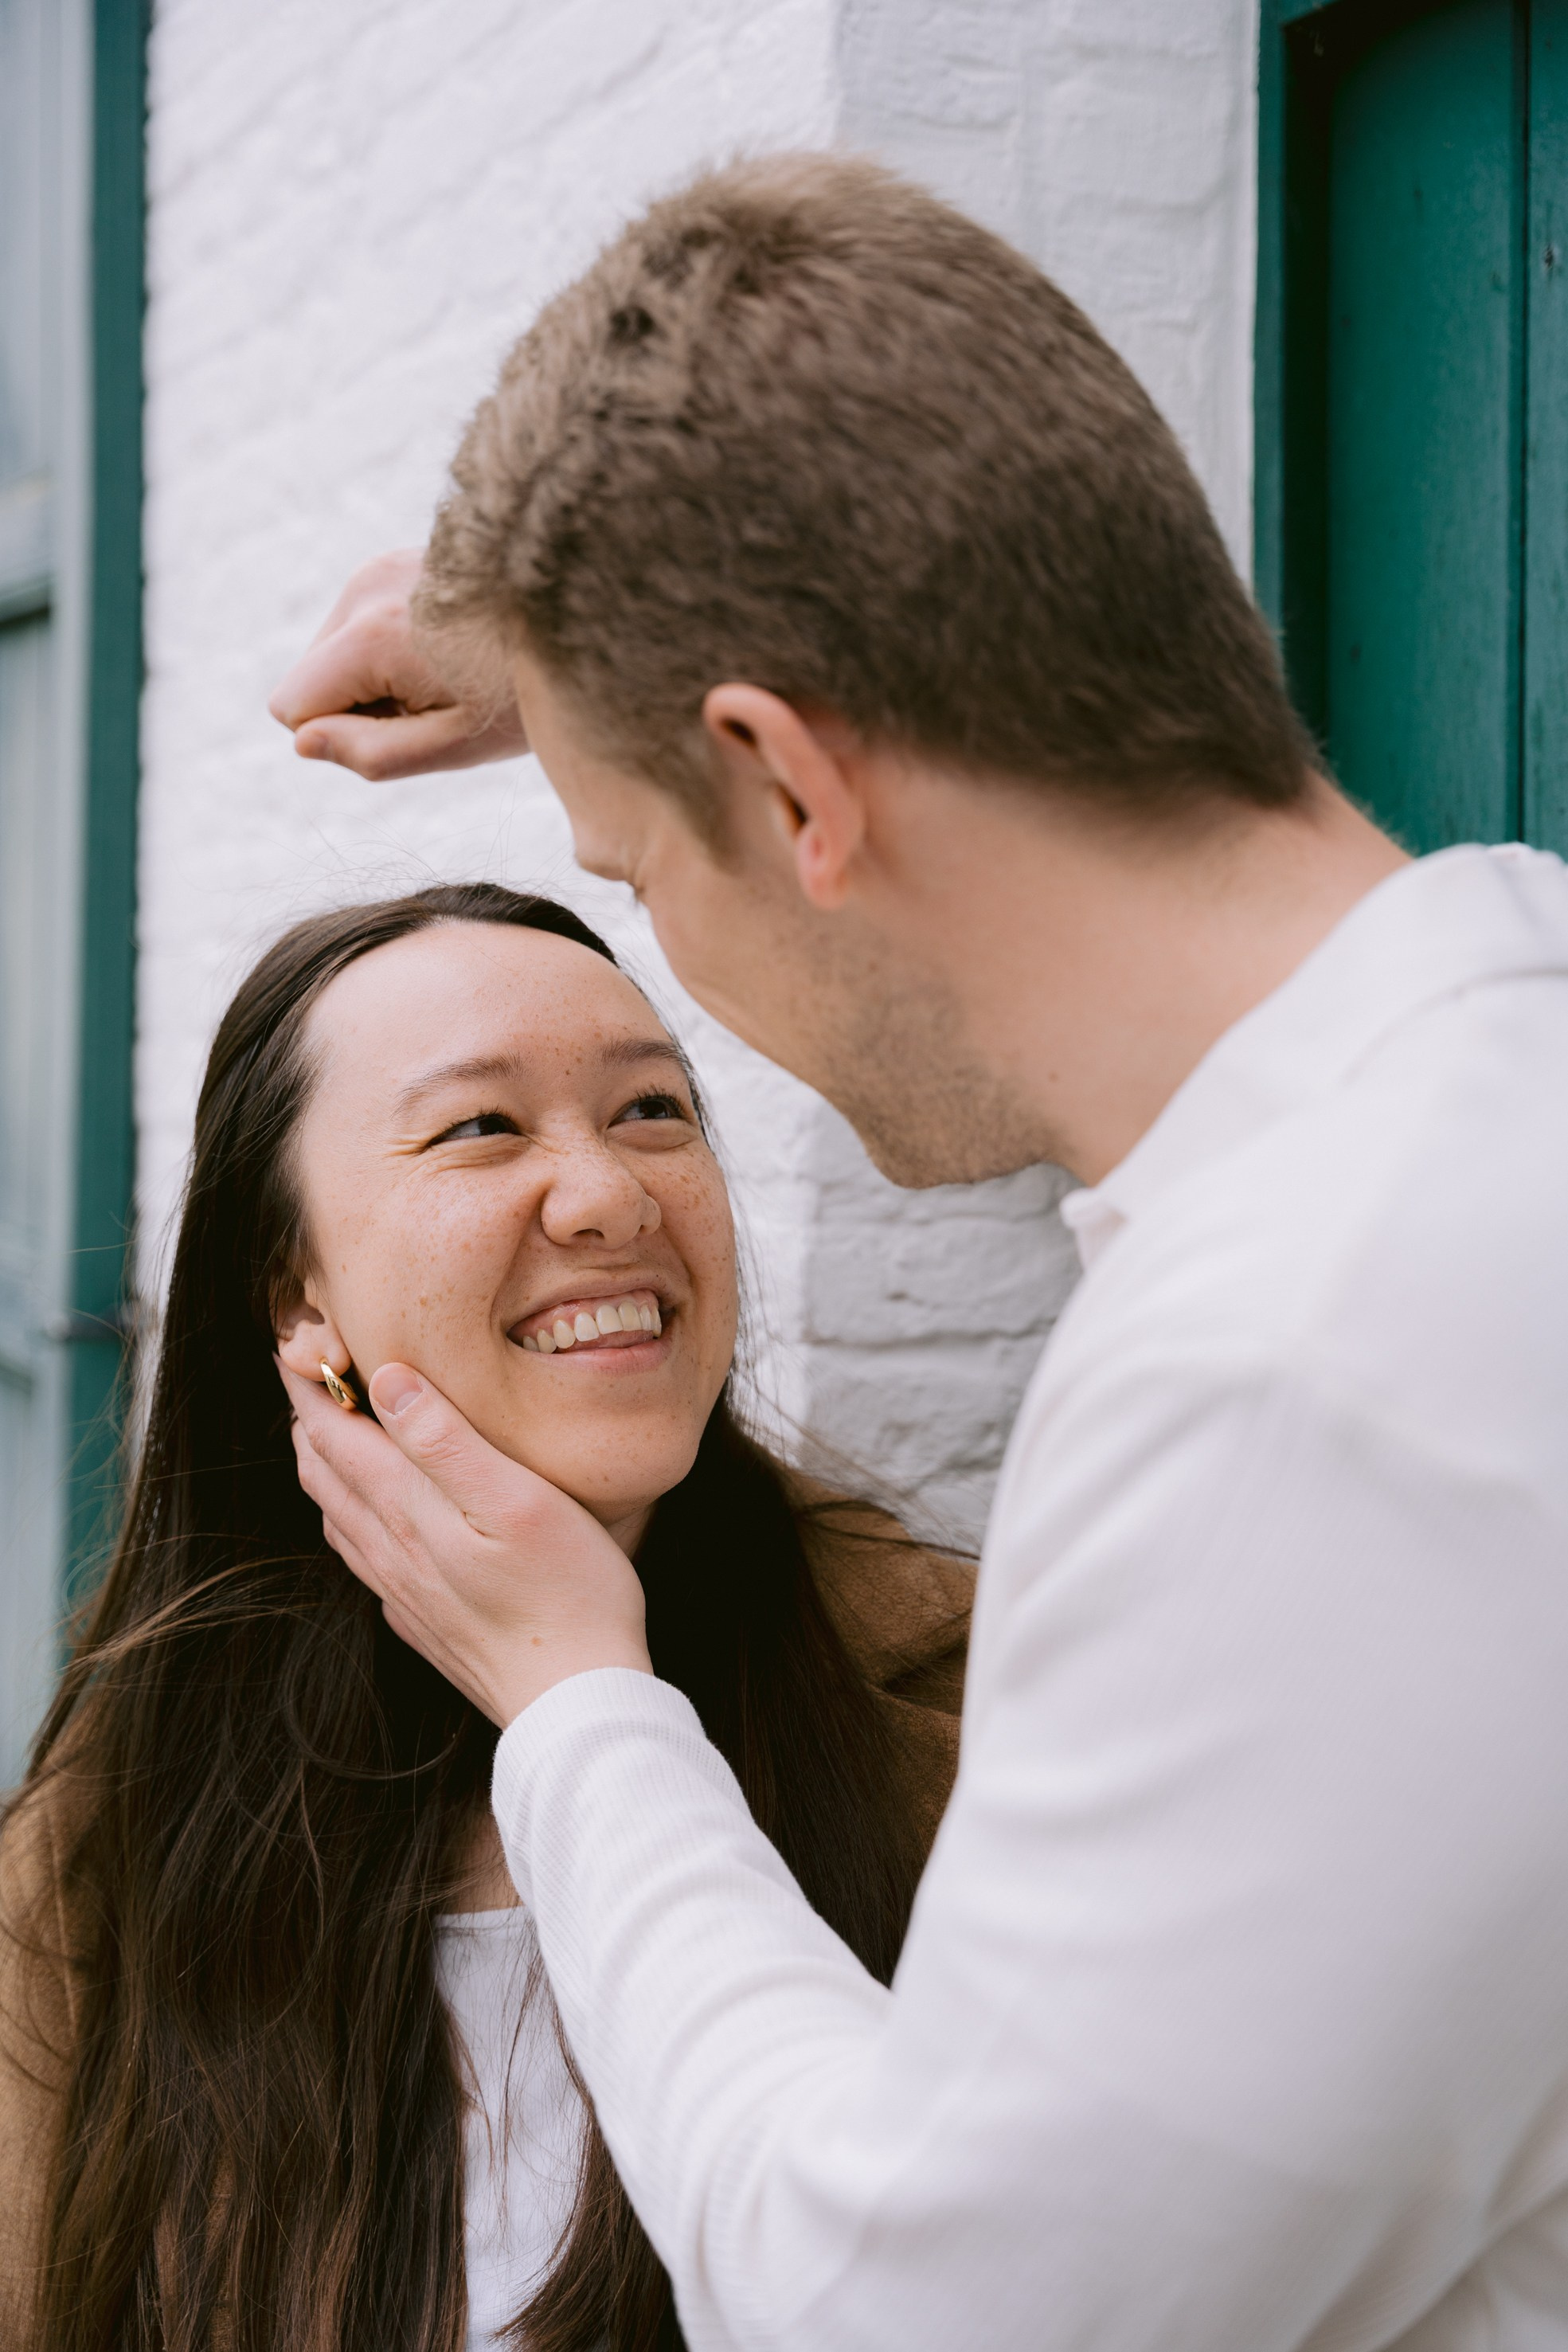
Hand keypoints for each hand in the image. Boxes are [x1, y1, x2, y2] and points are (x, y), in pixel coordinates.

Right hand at [268, 549, 529, 780]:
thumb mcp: (454, 745)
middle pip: (308, 677)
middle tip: (434, 704)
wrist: (579, 612)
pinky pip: (357, 626)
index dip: (339, 734)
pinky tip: (444, 650)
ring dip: (376, 677)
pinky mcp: (391, 562)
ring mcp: (377, 567)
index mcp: (372, 635)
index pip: (290, 706)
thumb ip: (372, 754)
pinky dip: (390, 649)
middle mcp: (363, 588)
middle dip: (358, 704)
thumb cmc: (522, 693)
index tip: (404, 727)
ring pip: (331, 653)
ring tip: (444, 676)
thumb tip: (303, 743)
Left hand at [280, 1360, 652, 1723]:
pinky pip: (362, 1556)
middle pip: (325, 1471)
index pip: (334, 1433)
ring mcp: (402, 1591)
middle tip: (309, 1372)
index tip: (295, 1341)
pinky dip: (348, 1516)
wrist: (575, 1704)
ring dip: (323, 1465)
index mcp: (407, 1509)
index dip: (310, 1384)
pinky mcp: (422, 1621)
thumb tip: (385, 1380)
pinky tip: (367, 1518)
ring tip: (327, 1431)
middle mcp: (390, 1549)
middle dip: (309, 1416)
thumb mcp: (516, 1499)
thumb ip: (446, 1440)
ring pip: (337, 1515)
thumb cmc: (567, 1593)